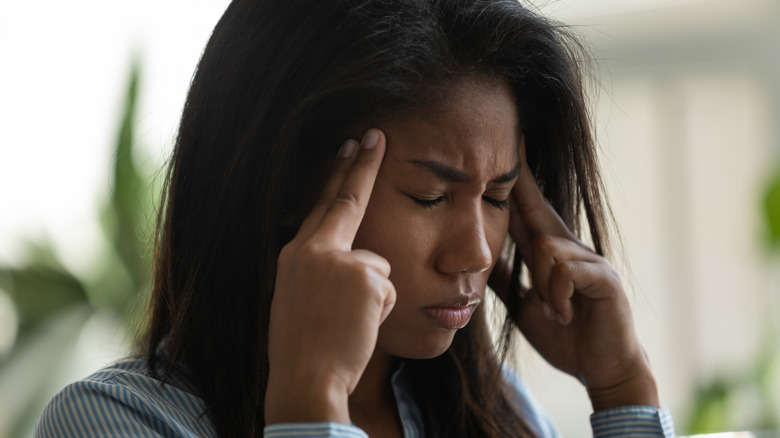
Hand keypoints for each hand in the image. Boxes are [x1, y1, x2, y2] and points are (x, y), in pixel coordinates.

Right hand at [265, 129, 395, 423]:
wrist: (304, 381)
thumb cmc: (304, 349)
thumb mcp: (301, 300)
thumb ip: (326, 271)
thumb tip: (361, 264)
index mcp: (295, 254)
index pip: (320, 205)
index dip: (335, 174)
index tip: (346, 147)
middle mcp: (313, 250)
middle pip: (346, 202)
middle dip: (360, 166)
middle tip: (373, 134)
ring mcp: (341, 261)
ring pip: (379, 268)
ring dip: (372, 298)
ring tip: (346, 324)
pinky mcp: (368, 277)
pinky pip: (389, 291)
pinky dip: (380, 313)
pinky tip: (358, 327)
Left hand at [492, 136, 659, 409]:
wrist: (600, 368)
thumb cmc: (565, 334)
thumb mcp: (524, 304)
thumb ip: (506, 278)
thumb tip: (479, 257)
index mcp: (551, 254)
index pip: (527, 212)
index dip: (515, 183)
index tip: (506, 148)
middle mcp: (571, 249)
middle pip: (539, 210)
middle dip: (522, 181)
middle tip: (513, 140)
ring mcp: (590, 261)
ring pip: (545, 249)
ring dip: (540, 284)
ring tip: (551, 310)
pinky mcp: (604, 279)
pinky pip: (566, 271)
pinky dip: (556, 296)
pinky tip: (562, 314)